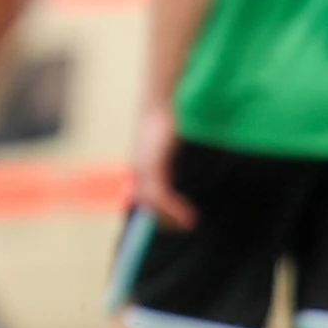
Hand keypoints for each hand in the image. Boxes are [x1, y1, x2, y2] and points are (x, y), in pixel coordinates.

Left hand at [127, 104, 193, 228]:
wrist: (161, 101)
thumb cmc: (169, 120)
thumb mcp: (168, 144)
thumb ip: (169, 161)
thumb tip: (178, 173)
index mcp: (142, 166)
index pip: (144, 198)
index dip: (158, 213)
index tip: (176, 223)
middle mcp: (139, 169)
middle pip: (146, 204)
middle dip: (164, 219)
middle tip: (184, 226)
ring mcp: (144, 168)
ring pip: (151, 203)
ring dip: (169, 217)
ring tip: (188, 224)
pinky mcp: (152, 165)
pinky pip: (159, 195)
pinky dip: (173, 208)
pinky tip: (187, 215)